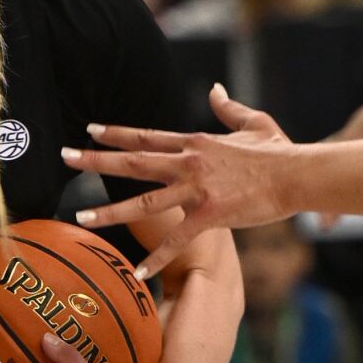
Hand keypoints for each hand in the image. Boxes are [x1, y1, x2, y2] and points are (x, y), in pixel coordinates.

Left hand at [61, 84, 292, 279]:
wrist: (298, 176)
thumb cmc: (278, 151)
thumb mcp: (253, 121)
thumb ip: (228, 107)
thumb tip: (214, 89)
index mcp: (193, 142)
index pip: (145, 136)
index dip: (115, 134)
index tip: (89, 130)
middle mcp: (187, 163)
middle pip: (132, 162)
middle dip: (94, 160)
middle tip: (64, 156)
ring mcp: (196, 190)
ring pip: (143, 202)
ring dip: (110, 211)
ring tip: (80, 217)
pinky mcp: (209, 216)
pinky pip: (176, 241)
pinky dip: (156, 258)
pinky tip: (136, 273)